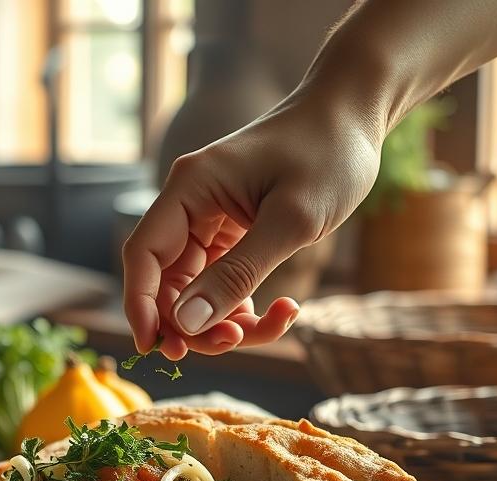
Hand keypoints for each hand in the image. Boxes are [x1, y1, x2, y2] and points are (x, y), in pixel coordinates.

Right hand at [122, 93, 381, 359]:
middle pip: (167, 281)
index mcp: (189, 189)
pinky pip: (224, 281)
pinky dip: (247, 305)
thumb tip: (188, 323)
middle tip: (234, 342)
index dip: (140, 305)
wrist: (356, 117)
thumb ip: (238, 274)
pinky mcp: (233, 232)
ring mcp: (210, 219)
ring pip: (197, 289)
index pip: (143, 255)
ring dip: (226, 319)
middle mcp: (189, 204)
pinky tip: (283, 308)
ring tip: (274, 323)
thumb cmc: (328, 154)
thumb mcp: (290, 220)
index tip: (155, 348)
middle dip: (194, 320)